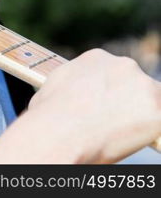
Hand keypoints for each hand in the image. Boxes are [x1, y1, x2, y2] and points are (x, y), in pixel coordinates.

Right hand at [0, 48, 160, 162]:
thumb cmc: (48, 115)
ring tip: (119, 133)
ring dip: (140, 116)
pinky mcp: (157, 109)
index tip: (105, 106)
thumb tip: (72, 91)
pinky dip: (149, 132)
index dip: (111, 92)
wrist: (58, 132)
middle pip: (135, 84)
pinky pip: (159, 121)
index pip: (114, 73)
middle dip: (128, 102)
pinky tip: (131, 140)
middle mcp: (123, 65)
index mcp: (97, 57)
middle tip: (114, 122)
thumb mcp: (54, 85)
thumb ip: (73, 82)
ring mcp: (142, 85)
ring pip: (151, 101)